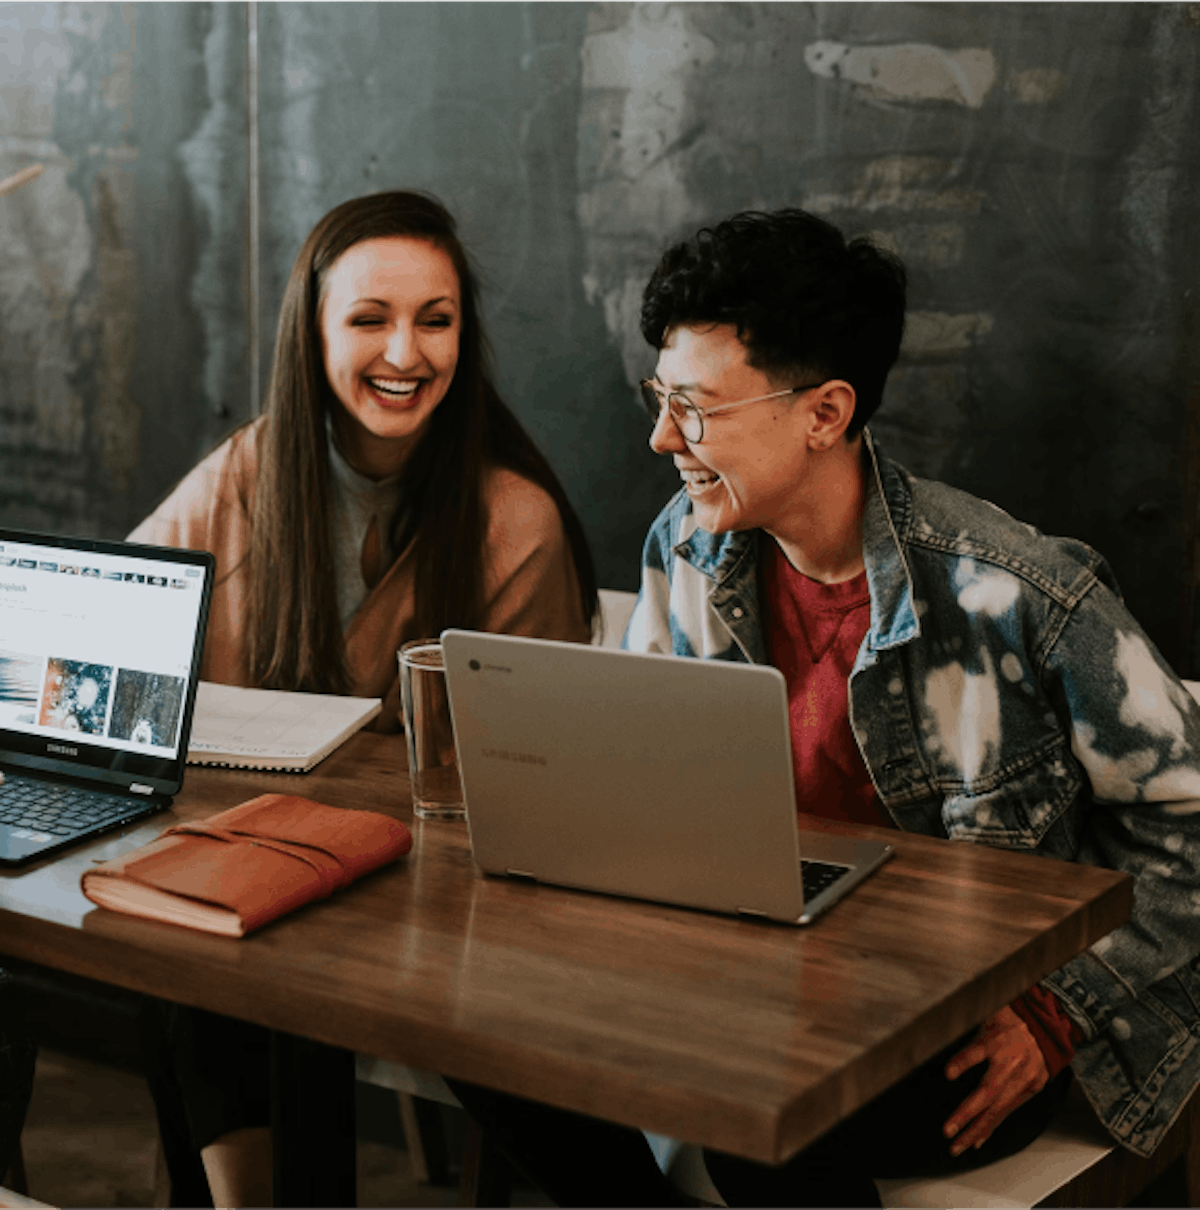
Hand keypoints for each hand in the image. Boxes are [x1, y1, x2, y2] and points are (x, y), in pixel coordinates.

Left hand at [942, 1005, 1047, 1156]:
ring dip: (977, 1130)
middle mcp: (1013, 1062)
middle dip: (967, 1114)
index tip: (948, 1074)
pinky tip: (978, 1140)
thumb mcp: (986, 1017)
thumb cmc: (1009, 1020)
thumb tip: (944, 1060)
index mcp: (998, 1039)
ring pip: (998, 1109)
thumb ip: (969, 1039)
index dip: (963, 1062)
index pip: (978, 1051)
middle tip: (948, 1131)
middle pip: (988, 1091)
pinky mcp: (1033, 1088)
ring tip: (958, 1145)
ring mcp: (1025, 1078)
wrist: (1046, 1025)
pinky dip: (992, 1126)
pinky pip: (1009, 1111)